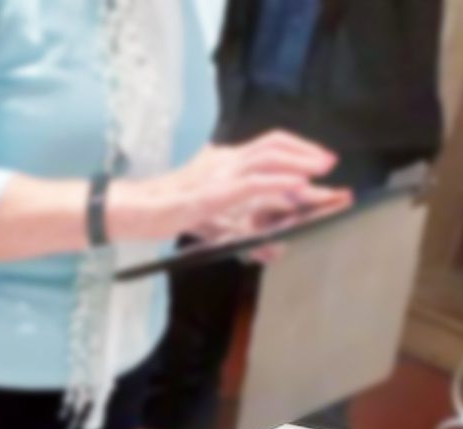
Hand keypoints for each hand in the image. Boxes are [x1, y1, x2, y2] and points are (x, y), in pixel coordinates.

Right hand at [111, 132, 347, 242]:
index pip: (268, 147)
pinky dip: (278, 183)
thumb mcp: (212, 224)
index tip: (321, 161)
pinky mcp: (212, 192)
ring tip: (320, 172)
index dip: (298, 150)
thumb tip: (272, 251)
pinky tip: (295, 187)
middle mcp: (224, 160)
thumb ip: (243, 234)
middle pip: (273, 144)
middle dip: (306, 151)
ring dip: (299, 164)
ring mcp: (218, 173)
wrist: (133, 213)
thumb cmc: (165, 214)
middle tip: (329, 164)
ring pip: (268, 157)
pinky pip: (252, 182)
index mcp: (223, 162)